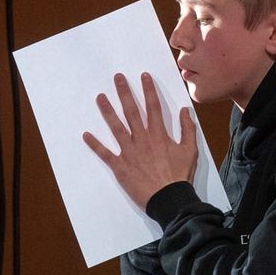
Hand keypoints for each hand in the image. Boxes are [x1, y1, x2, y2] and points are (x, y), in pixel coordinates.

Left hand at [82, 72, 198, 208]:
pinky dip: (94, 144)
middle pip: (131, 111)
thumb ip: (187, 129)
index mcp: (158, 135)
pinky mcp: (120, 166)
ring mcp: (129, 152)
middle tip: (117, 78)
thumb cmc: (179, 176)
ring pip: (116, 127)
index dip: (148, 90)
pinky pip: (105, 153)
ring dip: (107, 111)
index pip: (153, 107)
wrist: (168, 198)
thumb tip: (185, 111)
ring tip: (100, 97)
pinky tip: (85, 134)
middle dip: (124, 93)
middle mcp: (142, 139)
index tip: (143, 76)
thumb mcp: (190, 151)